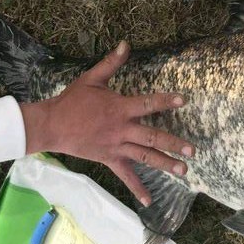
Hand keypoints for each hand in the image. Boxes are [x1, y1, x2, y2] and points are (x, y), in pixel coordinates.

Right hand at [19, 41, 194, 205]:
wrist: (50, 125)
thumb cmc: (72, 100)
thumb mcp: (92, 78)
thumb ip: (111, 63)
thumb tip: (126, 43)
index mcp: (120, 108)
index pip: (148, 104)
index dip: (165, 101)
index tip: (183, 100)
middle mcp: (122, 130)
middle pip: (152, 137)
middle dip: (174, 143)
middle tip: (192, 150)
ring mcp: (116, 147)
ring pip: (144, 157)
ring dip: (165, 164)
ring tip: (184, 171)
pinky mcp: (109, 159)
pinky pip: (125, 175)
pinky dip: (137, 188)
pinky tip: (149, 200)